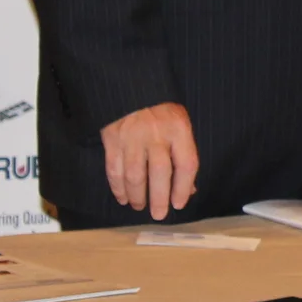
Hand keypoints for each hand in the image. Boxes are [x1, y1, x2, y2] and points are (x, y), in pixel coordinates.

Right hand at [101, 102, 198, 220]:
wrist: (130, 87)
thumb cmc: (160, 108)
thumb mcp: (180, 123)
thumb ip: (184, 153)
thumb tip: (189, 189)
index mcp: (178, 128)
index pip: (186, 164)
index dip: (184, 188)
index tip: (179, 203)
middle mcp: (156, 134)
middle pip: (160, 174)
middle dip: (159, 199)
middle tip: (159, 214)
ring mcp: (132, 137)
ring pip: (135, 176)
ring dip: (137, 196)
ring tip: (139, 206)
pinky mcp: (112, 140)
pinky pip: (115, 170)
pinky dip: (118, 187)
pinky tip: (123, 197)